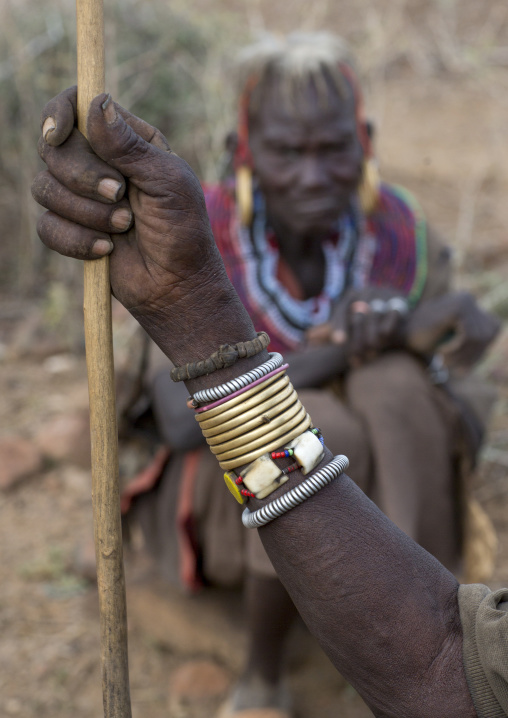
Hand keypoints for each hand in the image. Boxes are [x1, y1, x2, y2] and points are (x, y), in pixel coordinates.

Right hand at [32, 87, 250, 365]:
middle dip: (83, 176)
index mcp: (127, 140)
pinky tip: (106, 250)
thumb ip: (131, 146)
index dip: (59, 113)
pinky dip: (76, 240)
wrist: (177, 285)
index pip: (77, 105)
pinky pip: (47, 227)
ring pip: (45, 188)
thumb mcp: (168, 182)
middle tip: (121, 196)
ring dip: (85, 212)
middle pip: (54, 148)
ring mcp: (81, 197)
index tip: (58, 133)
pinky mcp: (71, 230)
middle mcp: (99, 163)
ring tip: (124, 227)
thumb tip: (95, 103)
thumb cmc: (183, 231)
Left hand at [329, 287, 408, 363]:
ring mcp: (383, 295)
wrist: (397, 304)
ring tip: (370, 355)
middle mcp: (365, 293)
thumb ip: (330, 329)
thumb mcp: (348, 319)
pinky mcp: (399, 301)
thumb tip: (308, 339)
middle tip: (355, 361)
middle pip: (357, 318)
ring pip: (374, 317)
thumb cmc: (366, 314)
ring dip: (371, 338)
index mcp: (350, 296)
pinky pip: (393, 314)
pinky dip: (387, 327)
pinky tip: (384, 341)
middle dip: (357, 341)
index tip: (338, 342)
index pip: (341, 312)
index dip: (339, 327)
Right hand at [406, 291, 500, 367]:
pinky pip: (469, 337)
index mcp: (468, 303)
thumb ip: (471, 343)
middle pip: (490, 333)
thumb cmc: (420, 339)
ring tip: (445, 363)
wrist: (396, 333)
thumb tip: (494, 352)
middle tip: (455, 370)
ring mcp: (464, 301)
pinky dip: (457, 350)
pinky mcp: (458, 309)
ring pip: (480, 337)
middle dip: (475, 355)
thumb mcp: (451, 342)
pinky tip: (441, 353)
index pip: (492, 328)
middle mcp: (468, 298)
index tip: (463, 365)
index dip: (481, 350)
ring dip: (464, 356)